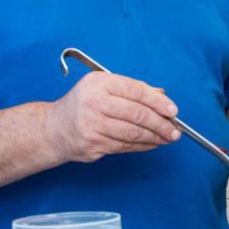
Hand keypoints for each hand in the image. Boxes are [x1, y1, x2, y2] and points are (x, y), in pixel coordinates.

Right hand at [45, 71, 180, 163]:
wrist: (53, 128)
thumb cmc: (84, 105)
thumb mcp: (104, 88)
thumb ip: (133, 90)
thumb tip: (162, 95)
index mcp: (99, 83)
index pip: (136, 91)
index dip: (159, 102)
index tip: (173, 111)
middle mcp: (94, 102)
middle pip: (137, 114)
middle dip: (161, 123)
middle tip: (175, 130)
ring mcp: (92, 125)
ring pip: (133, 133)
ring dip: (155, 137)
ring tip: (168, 138)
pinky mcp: (92, 144)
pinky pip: (125, 146)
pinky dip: (143, 145)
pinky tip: (152, 143)